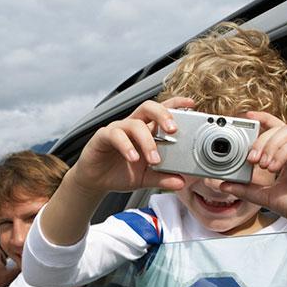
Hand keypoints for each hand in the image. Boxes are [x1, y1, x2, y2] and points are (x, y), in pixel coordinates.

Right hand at [70, 97, 195, 195]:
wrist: (96, 181)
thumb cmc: (120, 172)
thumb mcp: (146, 178)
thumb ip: (163, 178)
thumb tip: (180, 182)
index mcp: (146, 130)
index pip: (162, 111)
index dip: (175, 104)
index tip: (191, 104)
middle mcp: (132, 126)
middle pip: (149, 107)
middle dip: (163, 114)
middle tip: (173, 130)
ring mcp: (118, 129)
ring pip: (134, 123)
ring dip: (147, 141)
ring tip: (154, 159)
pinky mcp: (103, 137)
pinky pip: (115, 135)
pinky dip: (126, 146)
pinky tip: (133, 158)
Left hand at [220, 111, 286, 229]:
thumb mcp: (266, 196)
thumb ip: (246, 189)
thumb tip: (224, 185)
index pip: (275, 129)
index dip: (261, 120)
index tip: (245, 119)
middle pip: (278, 129)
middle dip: (260, 140)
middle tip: (250, 158)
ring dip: (271, 146)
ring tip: (263, 164)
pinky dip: (283, 153)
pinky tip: (274, 166)